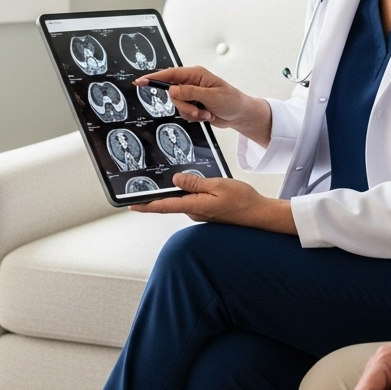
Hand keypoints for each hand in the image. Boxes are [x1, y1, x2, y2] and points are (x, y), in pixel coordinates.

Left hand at [131, 172, 296, 232]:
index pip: (164, 206)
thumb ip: (195, 183)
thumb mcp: (217, 185)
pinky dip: (192, 192)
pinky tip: (199, 182)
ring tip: (184, 174)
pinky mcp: (208, 212)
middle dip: (164, 191)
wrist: (259, 215)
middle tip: (155, 178)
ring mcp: (202, 214)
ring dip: (182, 189)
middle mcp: (195, 213)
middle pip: (173, 201)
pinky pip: (194, 200)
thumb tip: (176, 180)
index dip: (146, 205)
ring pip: (185, 199)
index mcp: (194, 206)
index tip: (131, 205)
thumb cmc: (242, 201)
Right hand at [134, 66, 271, 144]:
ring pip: (178, 106)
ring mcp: (192, 94)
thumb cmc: (231, 100)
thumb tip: (172, 90)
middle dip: (184, 105)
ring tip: (206, 112)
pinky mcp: (194, 105)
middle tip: (199, 110)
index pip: (170, 74)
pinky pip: (184, 113)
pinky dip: (195, 117)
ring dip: (192, 113)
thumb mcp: (211, 96)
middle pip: (173, 94)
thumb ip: (190, 92)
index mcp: (195, 74)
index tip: (141, 81)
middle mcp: (192, 83)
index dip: (154, 78)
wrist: (240, 115)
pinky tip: (207, 115)